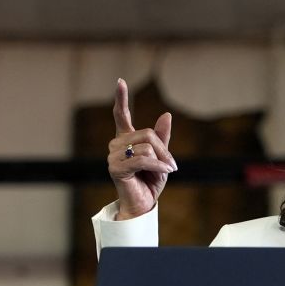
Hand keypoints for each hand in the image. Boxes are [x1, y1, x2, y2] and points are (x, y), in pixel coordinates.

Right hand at [107, 79, 175, 219]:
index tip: (120, 81)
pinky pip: (143, 158)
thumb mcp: (161, 156)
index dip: (121, 98)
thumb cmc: (150, 181)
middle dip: (163, 149)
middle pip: (147, 134)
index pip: (121, 115)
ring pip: (146, 146)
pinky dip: (158, 165)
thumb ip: (162, 138)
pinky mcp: (116, 168)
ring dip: (162, 159)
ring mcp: (113, 156)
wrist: (144, 204)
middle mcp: (116, 145)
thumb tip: (166, 115)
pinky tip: (165, 171)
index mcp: (126, 140)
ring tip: (166, 170)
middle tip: (171, 164)